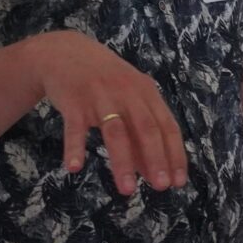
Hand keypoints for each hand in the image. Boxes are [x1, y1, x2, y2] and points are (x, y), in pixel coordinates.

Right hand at [30, 30, 186, 195]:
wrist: (63, 52)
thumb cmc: (104, 83)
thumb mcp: (128, 101)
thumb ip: (141, 135)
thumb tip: (153, 173)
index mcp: (146, 93)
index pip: (167, 127)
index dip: (175, 154)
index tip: (179, 182)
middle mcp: (127, 93)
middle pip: (146, 129)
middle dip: (156, 159)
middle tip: (161, 187)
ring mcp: (100, 95)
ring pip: (115, 132)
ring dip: (122, 162)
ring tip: (127, 189)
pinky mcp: (73, 100)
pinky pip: (74, 127)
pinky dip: (74, 147)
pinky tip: (74, 167)